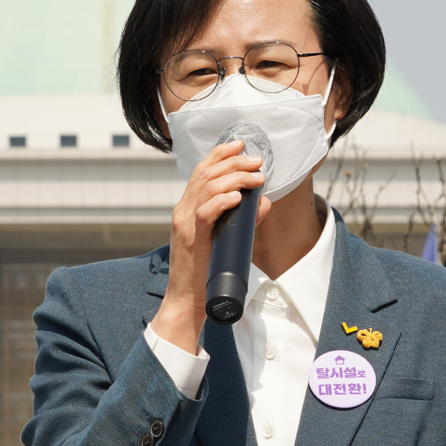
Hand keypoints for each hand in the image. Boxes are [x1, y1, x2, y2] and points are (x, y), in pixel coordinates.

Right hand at [150, 140, 269, 353]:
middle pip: (206, 174)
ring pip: (207, 188)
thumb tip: (263, 202)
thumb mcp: (225, 240)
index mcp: (187, 208)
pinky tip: (238, 197)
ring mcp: (185, 223)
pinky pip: (205, 211)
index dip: (220, 154)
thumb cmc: (205, 272)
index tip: (241, 145)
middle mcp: (183, 211)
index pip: (201, 172)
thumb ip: (241, 220)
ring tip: (256, 177)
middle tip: (257, 161)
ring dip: (235, 178)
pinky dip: (222, 200)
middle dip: (234, 162)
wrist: (187, 300)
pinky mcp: (191, 238)